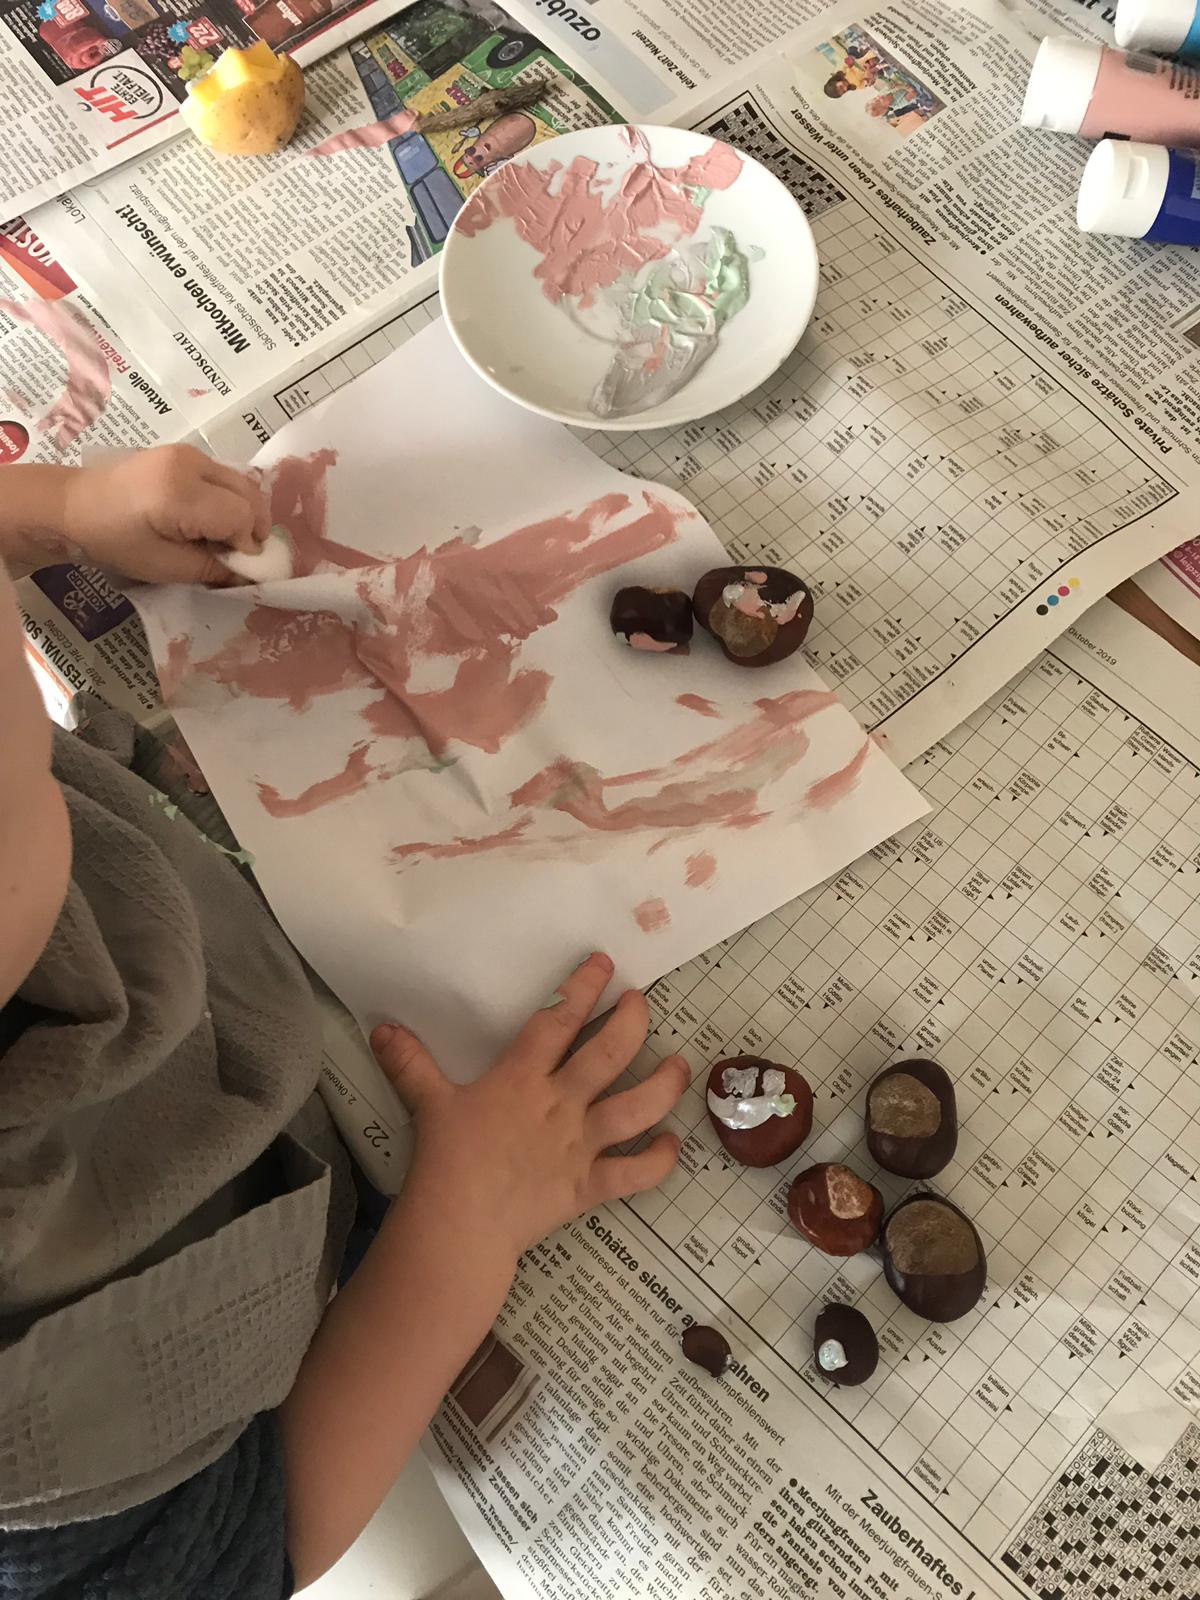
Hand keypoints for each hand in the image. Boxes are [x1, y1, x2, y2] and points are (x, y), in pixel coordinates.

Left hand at [64, 443, 269, 583]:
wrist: (73, 506)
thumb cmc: (114, 541)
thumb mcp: (165, 566)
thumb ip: (213, 567)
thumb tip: (250, 572)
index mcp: (181, 493)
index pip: (242, 516)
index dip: (248, 545)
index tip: (237, 566)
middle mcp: (191, 464)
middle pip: (250, 493)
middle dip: (254, 527)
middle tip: (239, 554)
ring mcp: (189, 453)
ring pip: (242, 482)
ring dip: (244, 512)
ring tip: (226, 538)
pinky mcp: (184, 452)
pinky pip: (225, 476)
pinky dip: (230, 499)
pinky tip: (212, 520)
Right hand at [371, 953, 686, 1264]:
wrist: (459, 1225)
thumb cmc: (445, 1161)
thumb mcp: (427, 1103)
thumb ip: (410, 1063)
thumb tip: (382, 1027)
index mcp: (522, 1078)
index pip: (558, 1020)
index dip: (583, 987)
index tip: (605, 963)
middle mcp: (561, 1104)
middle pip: (610, 1053)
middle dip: (632, 1021)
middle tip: (641, 1001)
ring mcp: (581, 1145)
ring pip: (637, 1108)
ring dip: (664, 1084)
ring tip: (680, 1065)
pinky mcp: (590, 1187)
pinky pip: (635, 1174)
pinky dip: (658, 1161)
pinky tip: (670, 1145)